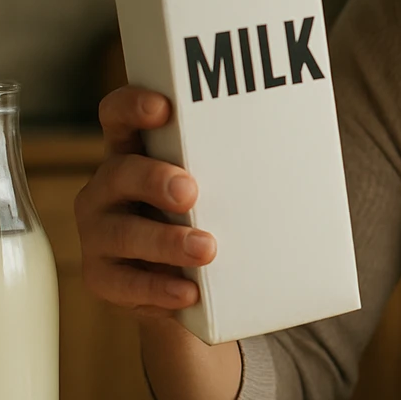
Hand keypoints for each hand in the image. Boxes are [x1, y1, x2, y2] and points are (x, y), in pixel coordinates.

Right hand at [73, 86, 215, 318]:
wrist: (192, 286)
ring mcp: (100, 233)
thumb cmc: (208, 217)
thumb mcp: (216, 187)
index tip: (162, 107)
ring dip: (165, 240)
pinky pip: (125, 284)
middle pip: (119, 173)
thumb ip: (234, 167)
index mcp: (133, 153)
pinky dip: (159, 289)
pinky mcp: (103, 277)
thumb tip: (301, 142)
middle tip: (191, 192)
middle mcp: (108, 189)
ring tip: (206, 249)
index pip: (119, 117)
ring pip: (122, 232)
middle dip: (154, 180)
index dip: (132, 106)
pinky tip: (188, 293)